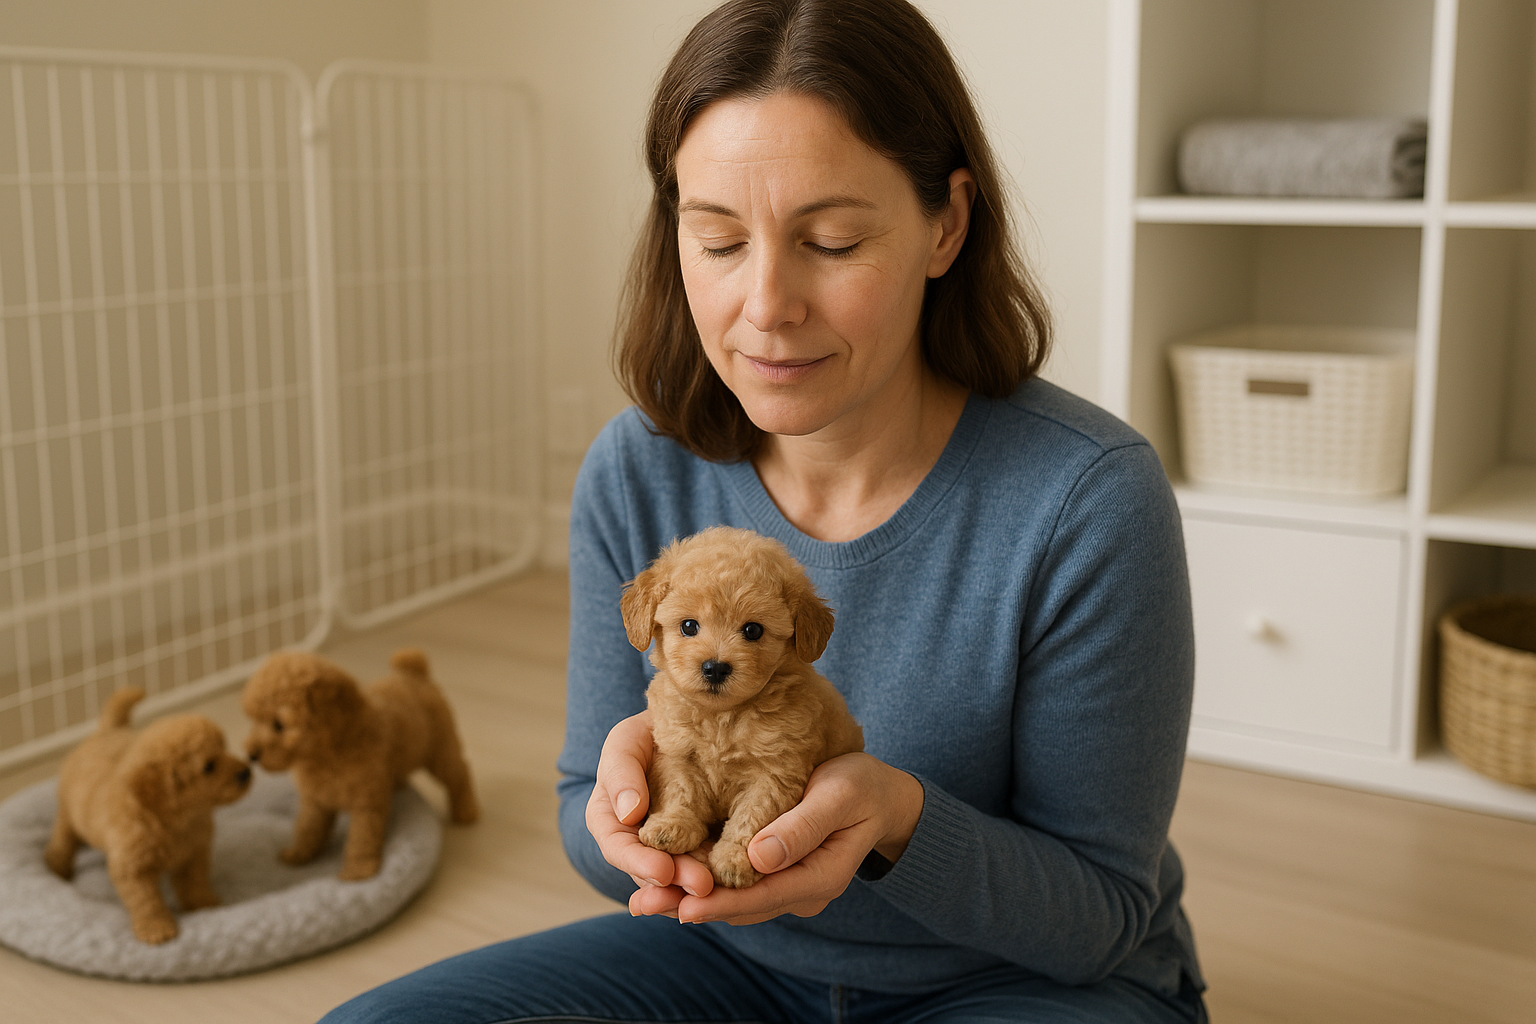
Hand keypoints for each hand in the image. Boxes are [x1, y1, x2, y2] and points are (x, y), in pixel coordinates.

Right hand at [586, 711, 715, 907]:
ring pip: (681, 876)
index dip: (637, 863)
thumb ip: (620, 772)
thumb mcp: (626, 742)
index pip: (617, 848)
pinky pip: (710, 867)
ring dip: (697, 886)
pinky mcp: (704, 848)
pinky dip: (720, 876)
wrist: (690, 725)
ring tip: (720, 887)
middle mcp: (638, 842)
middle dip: (675, 882)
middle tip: (701, 886)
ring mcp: (672, 849)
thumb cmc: (649, 732)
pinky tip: (737, 880)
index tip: (662, 871)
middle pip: (651, 872)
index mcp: (611, 820)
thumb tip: (629, 814)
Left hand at [628, 752, 924, 925]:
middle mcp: (801, 891)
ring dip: (689, 898)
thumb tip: (758, 858)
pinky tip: (668, 875)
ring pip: (732, 899)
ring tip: (643, 897)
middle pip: (739, 905)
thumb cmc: (861, 785)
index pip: (762, 895)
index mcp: (819, 877)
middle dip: (690, 904)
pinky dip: (702, 882)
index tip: (681, 903)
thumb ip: (801, 827)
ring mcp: (788, 886)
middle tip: (642, 904)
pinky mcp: (775, 873)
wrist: (881, 794)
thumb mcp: (839, 795)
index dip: (720, 900)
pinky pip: (735, 884)